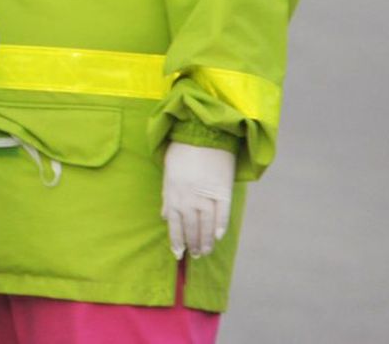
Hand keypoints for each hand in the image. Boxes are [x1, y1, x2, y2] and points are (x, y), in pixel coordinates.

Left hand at [161, 141, 235, 259]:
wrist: (202, 133)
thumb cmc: (182, 151)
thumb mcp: (169, 172)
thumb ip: (168, 196)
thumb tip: (165, 216)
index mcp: (173, 193)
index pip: (174, 224)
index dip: (176, 240)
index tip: (178, 253)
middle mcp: (189, 197)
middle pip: (191, 227)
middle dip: (192, 243)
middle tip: (194, 255)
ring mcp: (207, 195)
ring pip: (207, 224)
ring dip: (206, 240)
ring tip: (205, 251)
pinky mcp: (223, 190)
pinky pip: (222, 213)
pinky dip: (220, 226)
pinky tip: (218, 236)